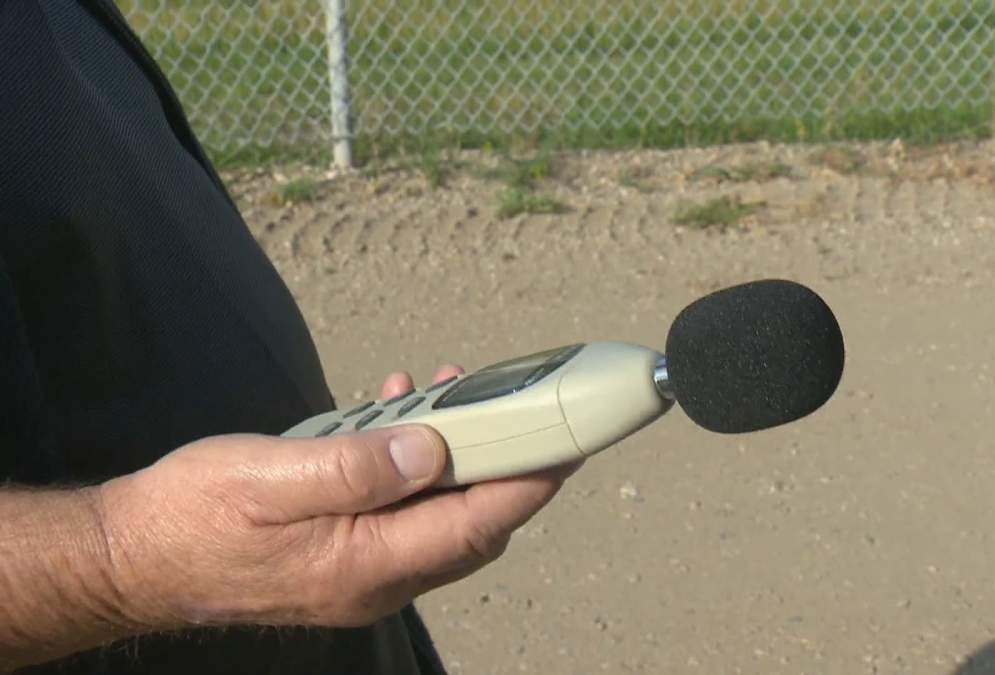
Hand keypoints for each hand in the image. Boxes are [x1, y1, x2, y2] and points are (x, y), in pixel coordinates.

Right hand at [96, 365, 579, 630]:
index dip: (530, 482)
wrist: (130, 557)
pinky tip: (391, 419)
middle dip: (502, 466)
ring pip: (438, 518)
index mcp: (365, 563)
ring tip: (442, 392)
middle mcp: (375, 579)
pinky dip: (412, 469)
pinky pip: (401, 516)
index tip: (570, 444)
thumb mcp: (271, 476)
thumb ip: (357, 467)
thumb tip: (433, 450)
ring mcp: (359, 574)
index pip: (477, 523)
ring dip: (452, 458)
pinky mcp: (342, 558)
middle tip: (517, 407)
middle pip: (471, 525)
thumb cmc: (191, 515)